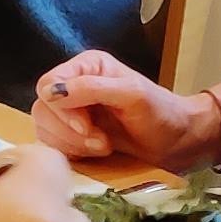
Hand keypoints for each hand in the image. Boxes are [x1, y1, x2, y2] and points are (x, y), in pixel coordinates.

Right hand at [31, 52, 220, 168]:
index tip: (88, 126)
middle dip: (71, 132)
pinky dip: (74, 154)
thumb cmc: (161, 114)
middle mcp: (74, 87)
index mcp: (86, 67)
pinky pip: (55, 147)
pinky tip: (98, 154)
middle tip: (102, 142)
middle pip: (43, 110)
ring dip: (74, 145)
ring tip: (104, 147)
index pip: (48, 85)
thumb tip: (53, 93)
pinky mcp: (73, 138)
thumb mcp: (132, 95)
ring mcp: (71, 114)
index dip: (62, 109)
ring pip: (46, 131)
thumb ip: (92, 88)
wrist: (177, 143)